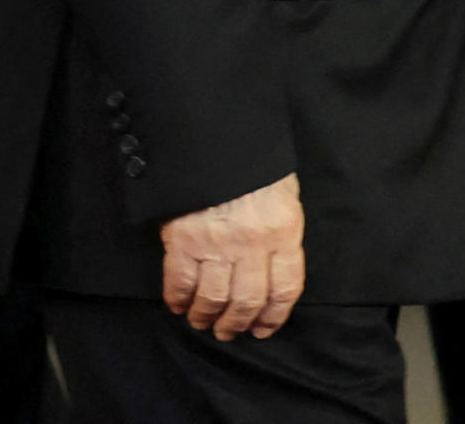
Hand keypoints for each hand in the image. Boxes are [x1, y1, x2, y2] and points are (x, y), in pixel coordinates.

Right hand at [160, 173, 303, 340]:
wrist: (212, 133)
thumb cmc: (251, 159)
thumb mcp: (282, 189)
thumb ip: (281, 227)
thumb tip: (275, 261)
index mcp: (283, 230)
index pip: (285, 288)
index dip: (274, 316)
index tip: (263, 329)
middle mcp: (253, 244)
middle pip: (248, 300)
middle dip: (237, 323)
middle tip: (227, 332)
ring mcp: (217, 243)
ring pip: (214, 298)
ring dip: (206, 316)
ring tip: (202, 322)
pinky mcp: (184, 239)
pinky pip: (181, 282)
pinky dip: (178, 299)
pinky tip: (178, 305)